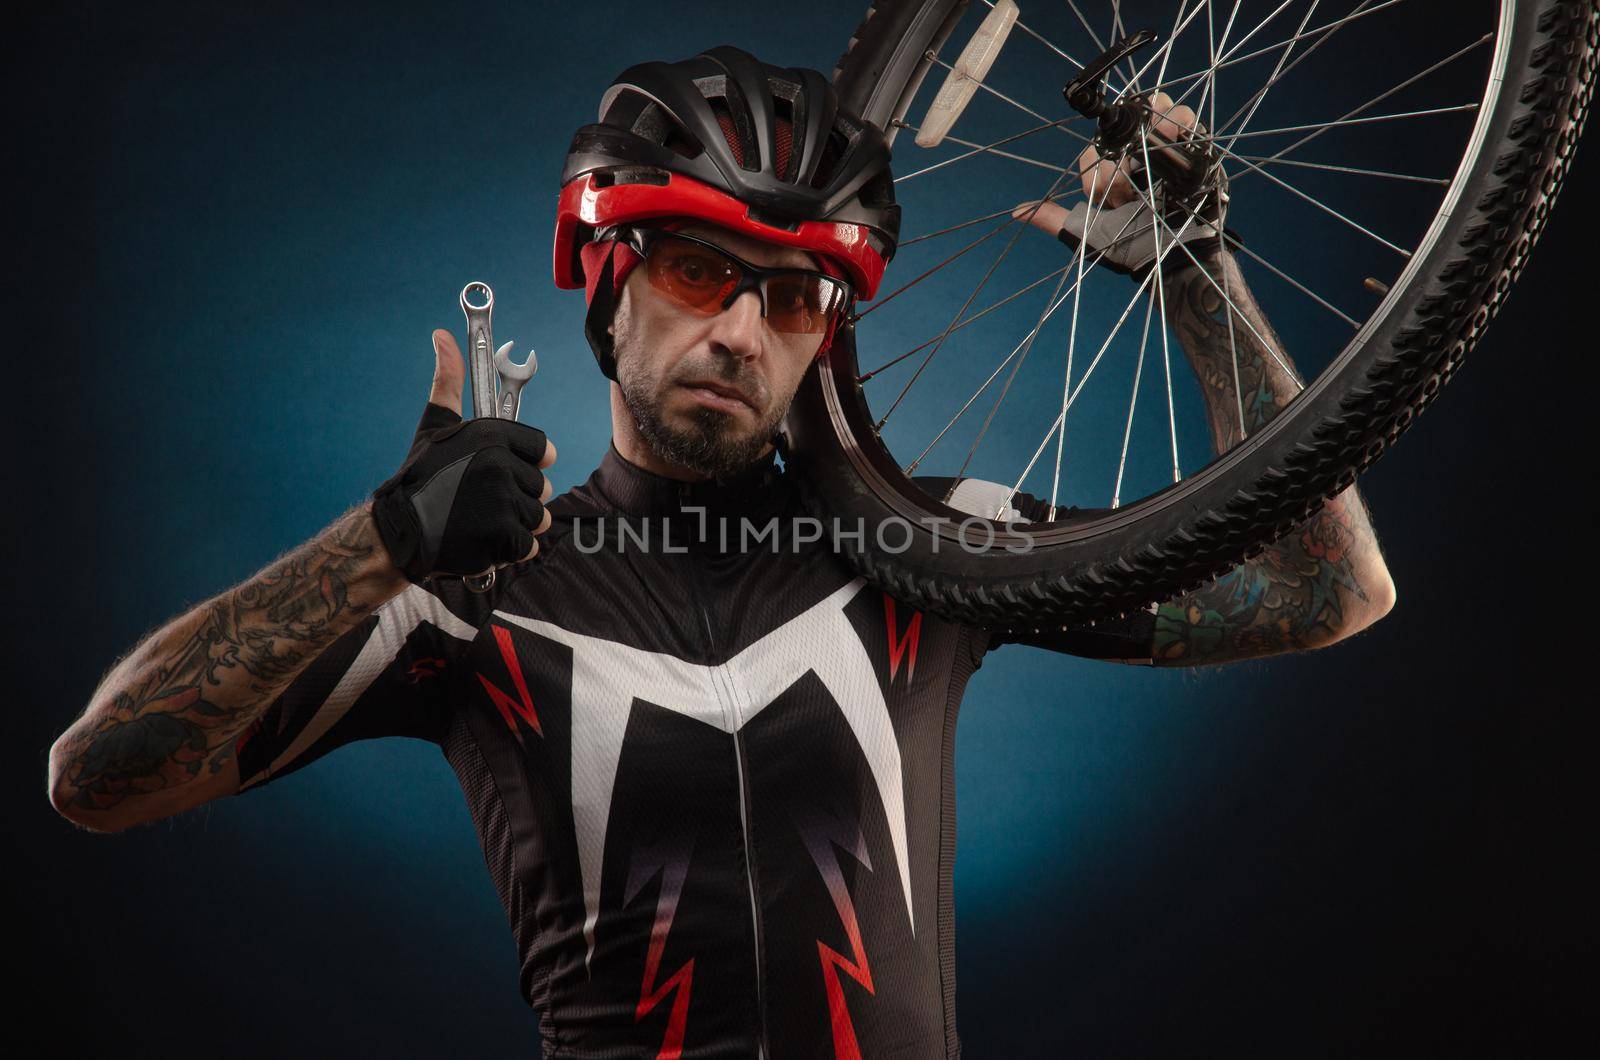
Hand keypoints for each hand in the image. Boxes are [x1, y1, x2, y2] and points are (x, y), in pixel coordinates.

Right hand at [371, 330, 556, 582]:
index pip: (544, 449)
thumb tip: (442, 335)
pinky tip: (483, 540)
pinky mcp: (502, 538)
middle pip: (542, 486)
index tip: (508, 471)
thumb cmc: (420, 477)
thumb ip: (449, 381)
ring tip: (482, 520)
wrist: (398, 530)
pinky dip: (510, 549)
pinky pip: (528, 545)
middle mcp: (498, 466)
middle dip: (519, 496)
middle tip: (484, 500)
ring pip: (537, 517)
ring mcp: (501, 503)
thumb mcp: (435, 425)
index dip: (530, 462)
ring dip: (515, 524)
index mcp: (490, 436)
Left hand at [1012, 92, 1227, 278]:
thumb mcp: (1088, 234)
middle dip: (1122, 148)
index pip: (1094, 148)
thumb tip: (1016, 211)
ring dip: (1151, 125)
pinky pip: (1184, 117)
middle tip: (1130, 184)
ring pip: (1153, 108)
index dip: (1097, 170)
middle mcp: (1133, 150)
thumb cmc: (1132, 247)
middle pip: (1123, 121)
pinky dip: (1179, 121)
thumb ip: (1054, 220)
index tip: (1108, 200)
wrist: (1175, 257)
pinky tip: (1174, 137)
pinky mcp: (1192, 144)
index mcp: (1108, 167)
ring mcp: (1163, 144)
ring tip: (1155, 147)